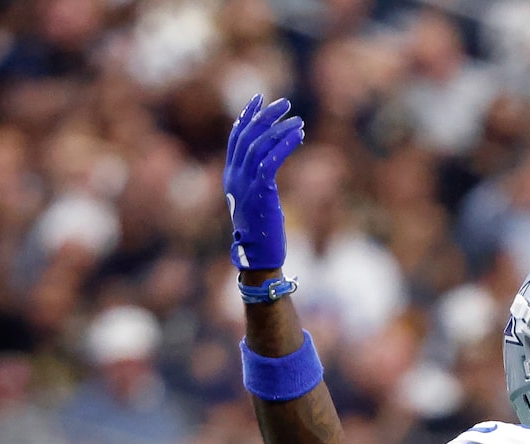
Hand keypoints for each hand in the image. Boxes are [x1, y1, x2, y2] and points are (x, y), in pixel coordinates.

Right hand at [224, 94, 306, 272]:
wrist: (259, 257)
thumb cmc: (263, 232)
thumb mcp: (256, 200)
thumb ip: (257, 180)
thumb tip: (270, 162)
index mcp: (231, 176)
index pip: (236, 137)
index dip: (246, 116)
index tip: (259, 99)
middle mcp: (234, 176)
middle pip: (247, 136)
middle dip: (265, 116)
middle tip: (285, 103)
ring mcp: (245, 184)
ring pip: (259, 146)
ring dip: (279, 129)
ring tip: (298, 121)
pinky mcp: (260, 193)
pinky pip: (270, 161)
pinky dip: (284, 145)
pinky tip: (298, 136)